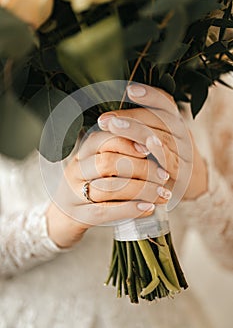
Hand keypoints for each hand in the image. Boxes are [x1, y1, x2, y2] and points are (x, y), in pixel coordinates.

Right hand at [46, 130, 170, 247]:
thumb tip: (154, 149)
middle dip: (140, 168)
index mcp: (82, 152)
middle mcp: (75, 169)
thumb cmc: (89, 187)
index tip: (150, 148)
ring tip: (162, 194)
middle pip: (108, 163)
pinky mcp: (78, 216)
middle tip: (163, 176)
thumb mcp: (98, 167)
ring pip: (109, 187)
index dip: (128, 142)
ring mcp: (74, 193)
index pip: (103, 139)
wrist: (61, 218)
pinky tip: (148, 208)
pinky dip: (130, 209)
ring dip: (142, 190)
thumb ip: (118, 155)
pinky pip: (105, 211)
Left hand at [98, 84, 207, 205]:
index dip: (149, 95)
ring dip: (136, 130)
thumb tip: (111, 113)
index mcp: (174, 120)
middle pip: (160, 119)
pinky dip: (160, 151)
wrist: (188, 183)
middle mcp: (181, 133)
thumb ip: (140, 124)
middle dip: (131, 116)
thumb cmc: (162, 156)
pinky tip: (146, 144)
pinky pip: (171, 159)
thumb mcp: (156, 137)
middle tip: (106, 118)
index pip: (165, 102)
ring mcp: (183, 152)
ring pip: (163, 136)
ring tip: (114, 126)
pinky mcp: (182, 171)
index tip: (130, 90)